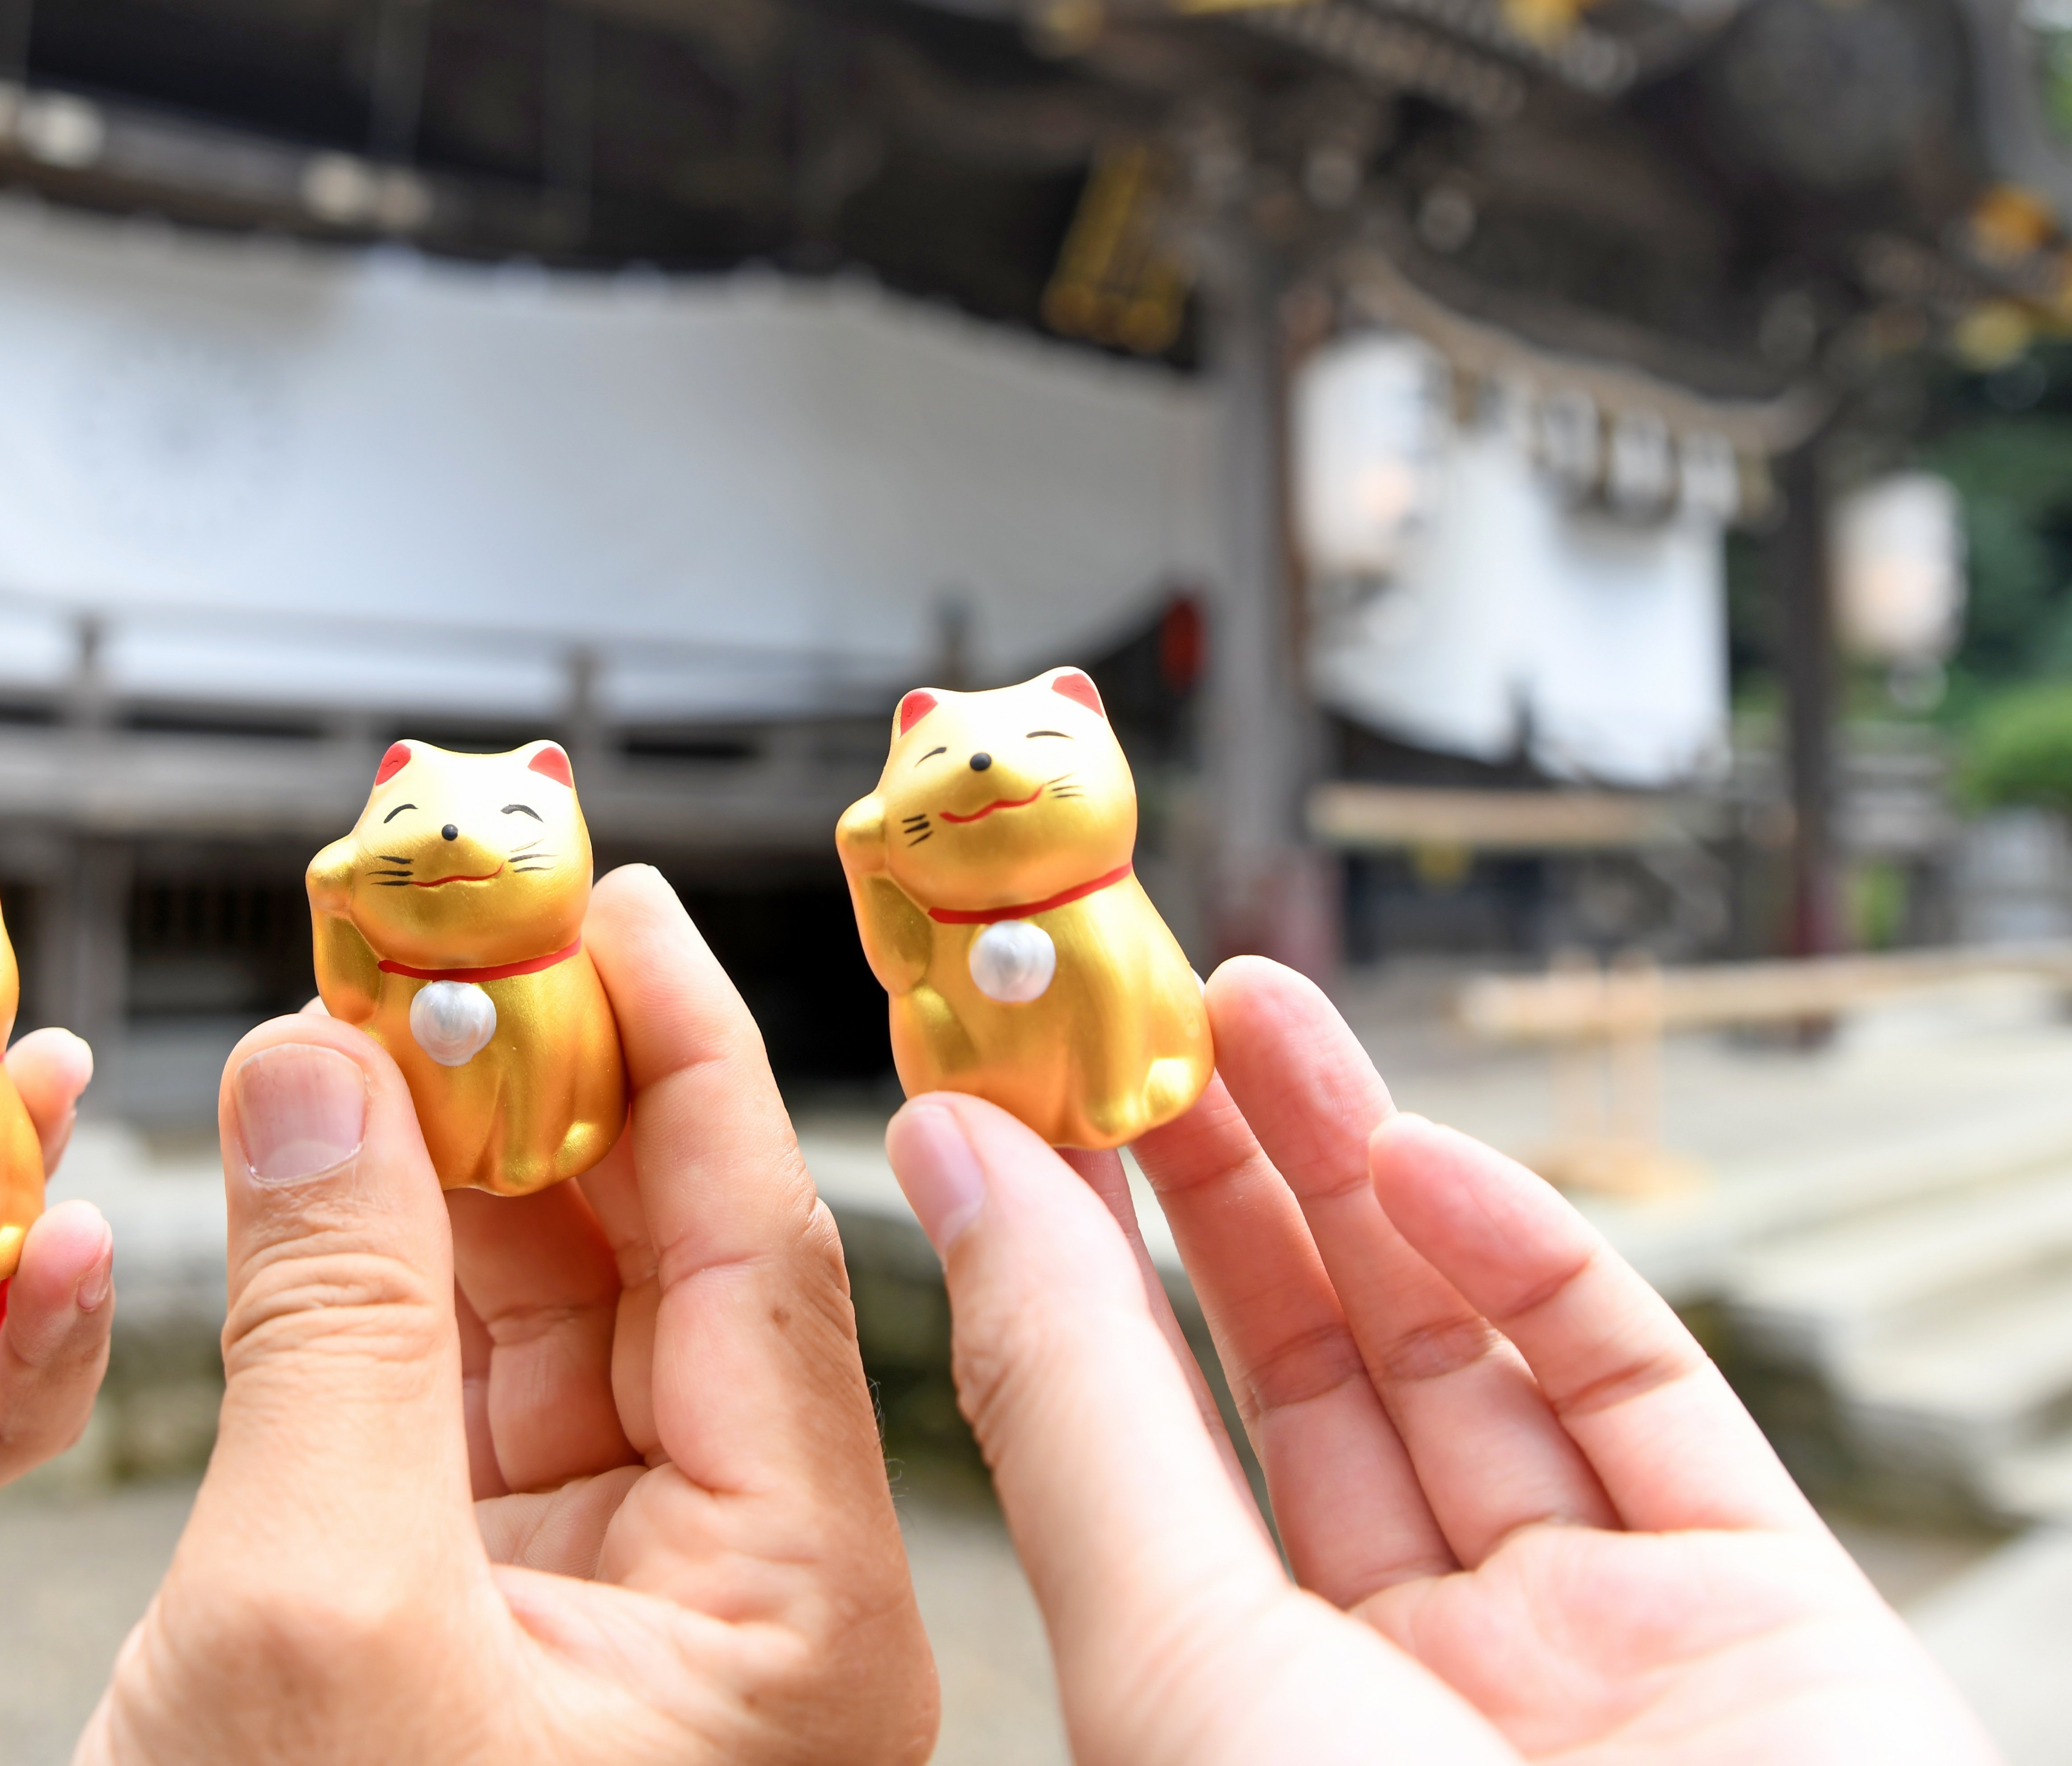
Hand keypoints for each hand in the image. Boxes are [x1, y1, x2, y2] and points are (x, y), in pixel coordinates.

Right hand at [83, 867, 938, 1764]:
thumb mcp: (312, 1605)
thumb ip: (329, 1317)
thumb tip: (312, 1076)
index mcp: (799, 1625)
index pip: (763, 1254)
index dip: (676, 1044)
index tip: (599, 898)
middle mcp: (746, 1612)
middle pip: (668, 1268)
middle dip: (544, 1087)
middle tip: (451, 936)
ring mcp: (624, 1620)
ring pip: (557, 1321)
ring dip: (452, 1166)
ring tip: (368, 1016)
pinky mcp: (496, 1630)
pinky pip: (465, 1402)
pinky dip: (390, 1276)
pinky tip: (331, 1158)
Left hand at [886, 959, 1997, 1761]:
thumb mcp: (1182, 1643)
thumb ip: (1073, 1401)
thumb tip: (951, 1172)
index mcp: (1236, 1716)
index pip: (1129, 1441)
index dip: (1062, 1260)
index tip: (1000, 1096)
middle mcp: (1400, 1683)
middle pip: (1288, 1384)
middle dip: (1210, 1188)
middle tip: (1132, 1016)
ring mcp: (1585, 1647)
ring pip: (1452, 1361)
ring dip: (1355, 1178)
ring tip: (1252, 1014)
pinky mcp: (1759, 1612)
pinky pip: (1634, 1402)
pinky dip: (1535, 1268)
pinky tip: (1424, 1159)